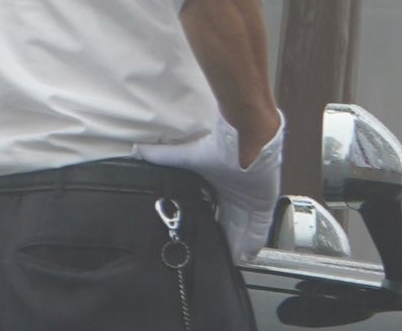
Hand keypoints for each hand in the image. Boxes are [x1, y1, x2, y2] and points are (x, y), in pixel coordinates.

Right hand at [137, 114, 284, 261]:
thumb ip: (163, 156)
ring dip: (239, 245)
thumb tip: (137, 151)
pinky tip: (249, 255)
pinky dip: (255, 241)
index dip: (209, 228)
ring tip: (231, 263)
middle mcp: (236, 194)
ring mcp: (251, 199)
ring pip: (245, 229)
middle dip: (224, 241)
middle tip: (216, 261)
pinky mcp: (264, 202)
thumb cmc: (219, 145)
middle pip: (230, 224)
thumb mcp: (186, 156)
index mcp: (219, 185)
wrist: (245, 139)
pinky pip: (261, 227)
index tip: (201, 243)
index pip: (214, 212)